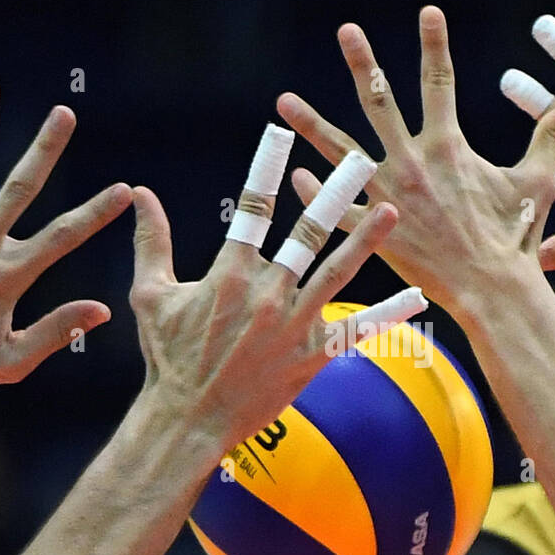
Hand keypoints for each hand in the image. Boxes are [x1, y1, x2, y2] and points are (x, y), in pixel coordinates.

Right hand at [127, 151, 403, 448]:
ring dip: (366, 239)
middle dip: (334, 193)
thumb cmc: (168, 357)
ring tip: (392, 209)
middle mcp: (267, 293)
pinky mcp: (311, 357)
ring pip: (337, 272)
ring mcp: (293, 325)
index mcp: (229, 273)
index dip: (266, 167)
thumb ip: (151, 241)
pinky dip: (387, 314)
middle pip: (307, 232)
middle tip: (360, 160)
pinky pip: (356, 331)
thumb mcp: (150, 295)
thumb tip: (139, 193)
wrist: (188, 420)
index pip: (252, 208)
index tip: (281, 134)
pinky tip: (416, 296)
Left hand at [276, 6, 554, 320]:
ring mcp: (388, 196)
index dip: (435, 45)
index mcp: (448, 147)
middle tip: (347, 30)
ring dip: (312, 123)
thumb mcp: (538, 182)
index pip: (439, 82)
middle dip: (365, 63)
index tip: (429, 12)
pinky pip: (336, 209)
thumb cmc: (515, 237)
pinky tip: (295, 174)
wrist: (492, 289)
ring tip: (284, 99)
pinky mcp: (375, 230)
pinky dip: (315, 192)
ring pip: (342, 150)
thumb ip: (550, 138)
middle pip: (381, 102)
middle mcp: (412, 163)